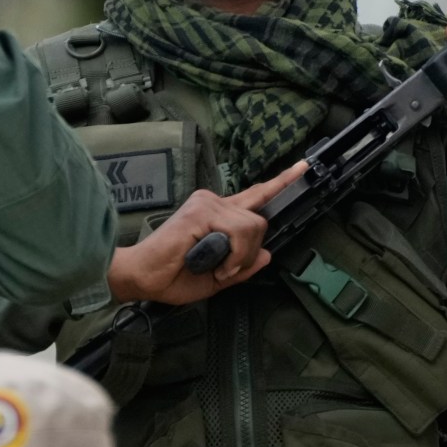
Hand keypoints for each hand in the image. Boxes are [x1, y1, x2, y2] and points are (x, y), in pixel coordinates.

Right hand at [106, 162, 304, 304]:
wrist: (143, 277)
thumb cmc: (173, 276)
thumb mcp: (218, 277)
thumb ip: (243, 266)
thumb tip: (267, 255)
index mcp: (218, 213)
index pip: (255, 195)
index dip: (281, 183)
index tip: (302, 168)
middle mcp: (214, 201)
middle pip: (259, 220)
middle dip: (251, 251)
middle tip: (227, 269)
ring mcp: (208, 203)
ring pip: (253, 225)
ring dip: (241, 256)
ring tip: (219, 267)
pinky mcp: (202, 211)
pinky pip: (239, 231)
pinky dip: (234, 254)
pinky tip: (216, 264)